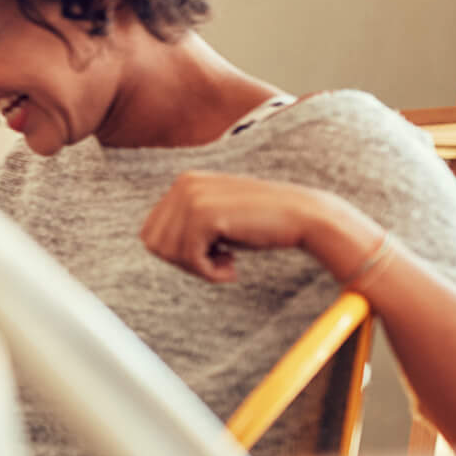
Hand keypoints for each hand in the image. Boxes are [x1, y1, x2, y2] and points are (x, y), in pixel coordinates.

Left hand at [140, 172, 374, 284]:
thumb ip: (185, 222)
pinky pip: (189, 259)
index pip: (151, 231)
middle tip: (219, 262)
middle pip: (155, 243)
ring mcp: (192, 197)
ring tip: (228, 263)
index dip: (177, 253)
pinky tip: (234, 268)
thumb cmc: (262, 224)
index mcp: (184, 183)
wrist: (306, 217)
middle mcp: (184, 184)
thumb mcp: (217, 217)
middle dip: (183, 261)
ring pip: (168, 252)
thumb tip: (150, 242)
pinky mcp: (205, 215)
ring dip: (198, 268)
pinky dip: (209, 273)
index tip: (209, 254)